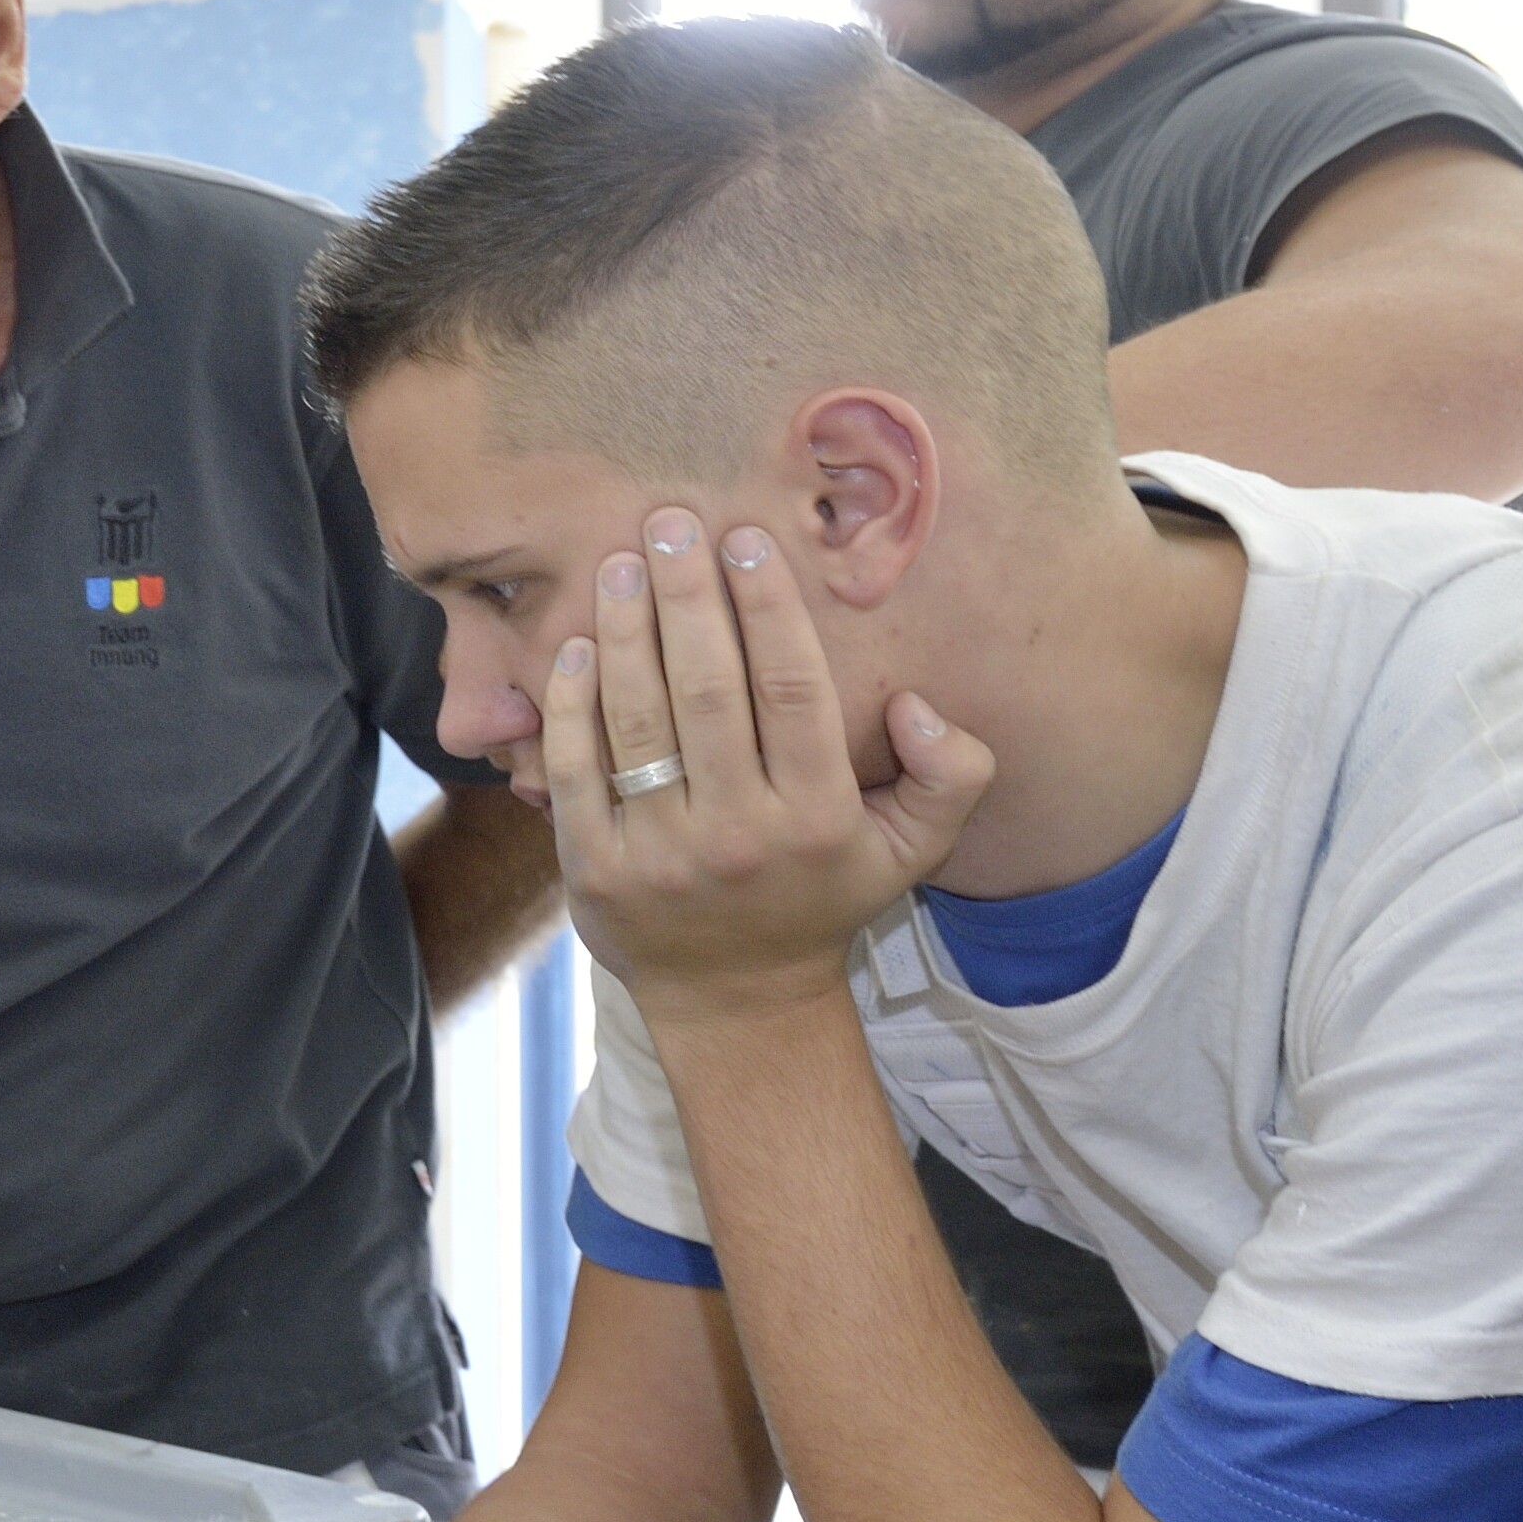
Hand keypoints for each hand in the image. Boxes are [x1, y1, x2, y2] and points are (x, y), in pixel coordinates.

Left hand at [542, 510, 988, 1027]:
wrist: (736, 998)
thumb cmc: (823, 896)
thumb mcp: (914, 847)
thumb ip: (952, 774)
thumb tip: (920, 705)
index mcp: (818, 817)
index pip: (792, 690)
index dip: (767, 608)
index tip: (746, 541)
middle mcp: (738, 833)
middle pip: (706, 691)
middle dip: (686, 598)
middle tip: (667, 523)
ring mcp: (659, 854)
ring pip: (635, 723)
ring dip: (623, 633)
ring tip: (619, 565)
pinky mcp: (592, 869)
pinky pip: (573, 771)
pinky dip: (570, 705)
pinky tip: (575, 645)